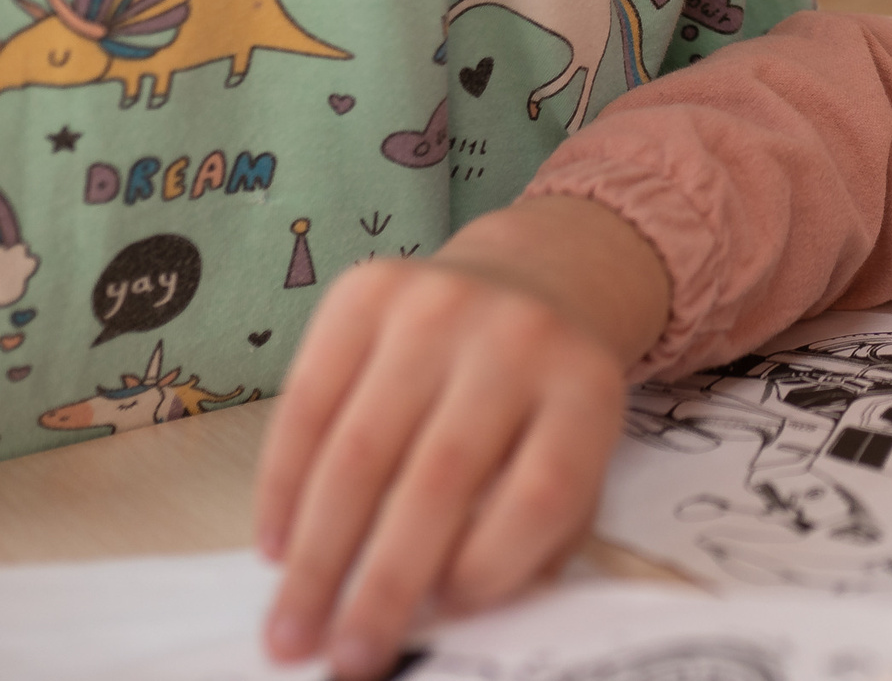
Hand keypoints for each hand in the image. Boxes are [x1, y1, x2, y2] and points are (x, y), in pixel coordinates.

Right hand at [254, 196, 669, 679]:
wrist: (530, 279)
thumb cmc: (544, 399)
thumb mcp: (578, 454)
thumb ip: (537, 529)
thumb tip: (453, 611)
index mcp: (586, 388)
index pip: (542, 492)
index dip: (491, 566)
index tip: (442, 617)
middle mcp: (517, 337)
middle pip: (442, 479)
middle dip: (382, 586)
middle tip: (344, 662)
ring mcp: (438, 306)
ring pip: (359, 450)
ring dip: (317, 555)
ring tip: (291, 629)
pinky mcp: (367, 291)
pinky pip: (306, 403)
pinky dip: (282, 486)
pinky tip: (275, 545)